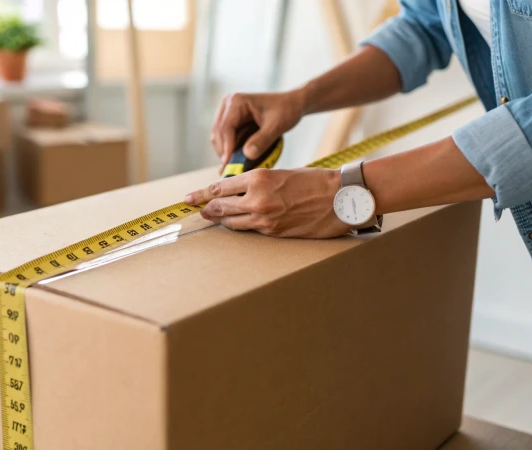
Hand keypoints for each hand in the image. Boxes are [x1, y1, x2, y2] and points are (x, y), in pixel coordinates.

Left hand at [184, 168, 350, 237]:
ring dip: (219, 221)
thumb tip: (239, 190)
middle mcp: (257, 199)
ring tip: (210, 218)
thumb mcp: (281, 173)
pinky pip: (250, 230)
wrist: (341, 198)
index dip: (201, 194)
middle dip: (205, 208)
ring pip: (232, 222)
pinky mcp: (275, 233)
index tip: (189, 197)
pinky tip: (235, 225)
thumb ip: (258, 182)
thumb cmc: (315, 181)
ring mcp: (265, 219)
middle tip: (194, 209)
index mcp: (258, 178)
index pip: (220, 188)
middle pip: (220, 207)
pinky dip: (240, 226)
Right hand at [212, 90, 306, 172]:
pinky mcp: (230, 119)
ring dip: (225, 152)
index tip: (229, 165)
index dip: (226, 148)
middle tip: (230, 171)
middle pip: (218, 133)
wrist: (292, 103)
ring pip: (218, 137)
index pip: (225, 128)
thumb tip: (247, 154)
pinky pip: (225, 137)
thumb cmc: (286, 110)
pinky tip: (237, 160)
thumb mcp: (276, 126)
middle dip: (223, 152)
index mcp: (236, 101)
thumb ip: (262, 140)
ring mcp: (227, 111)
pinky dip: (229, 149)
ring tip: (234, 167)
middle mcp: (228, 103)